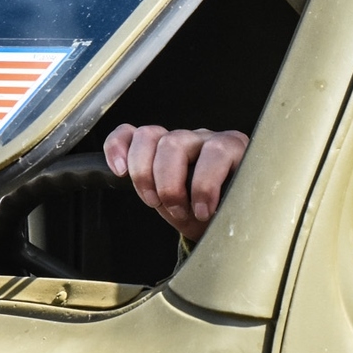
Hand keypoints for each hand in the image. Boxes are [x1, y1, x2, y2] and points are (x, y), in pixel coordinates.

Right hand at [102, 124, 249, 240]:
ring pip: (149, 136)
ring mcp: (178, 137)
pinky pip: (128, 134)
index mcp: (234, 150)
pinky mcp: (154, 144)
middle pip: (175, 143)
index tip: (202, 212)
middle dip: (169, 185)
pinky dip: (117, 148)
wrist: (220, 214)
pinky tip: (119, 171)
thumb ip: (232, 211)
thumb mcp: (235, 216)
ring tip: (153, 201)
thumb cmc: (228, 213)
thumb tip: (225, 219)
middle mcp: (205, 138)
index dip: (204, 185)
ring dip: (144, 174)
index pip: (217, 151)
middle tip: (177, 211)